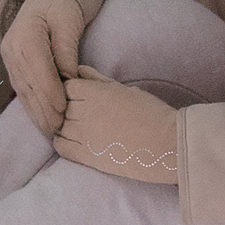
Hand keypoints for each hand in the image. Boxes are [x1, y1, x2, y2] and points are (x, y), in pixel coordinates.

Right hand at [0, 0, 84, 134]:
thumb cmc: (61, 8)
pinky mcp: (13, 68)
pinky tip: (42, 122)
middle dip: (44, 109)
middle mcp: (12, 48)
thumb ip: (67, 49)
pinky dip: (32, 108)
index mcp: (25, 34)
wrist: (43, 0)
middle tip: (59, 128)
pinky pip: (22, 91)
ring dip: (37, 113)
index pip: (38, 67)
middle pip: (29, 83)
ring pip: (23, 91)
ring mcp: (9, 59)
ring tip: (52, 131)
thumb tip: (69, 78)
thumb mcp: (68, 21)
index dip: (50, 90)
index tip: (63, 108)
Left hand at [56, 71, 179, 184]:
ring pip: (59, 125)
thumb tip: (80, 70)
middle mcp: (86, 111)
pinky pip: (60, 146)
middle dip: (67, 107)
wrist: (166, 145)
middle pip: (61, 105)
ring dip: (64, 124)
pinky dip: (61, 142)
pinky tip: (73, 140)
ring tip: (77, 127)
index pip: (67, 86)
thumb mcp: (125, 90)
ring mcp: (84, 134)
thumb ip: (99, 80)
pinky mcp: (86, 155)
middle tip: (79, 113)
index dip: (71, 90)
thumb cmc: (152, 114)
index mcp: (96, 92)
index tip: (78, 96)